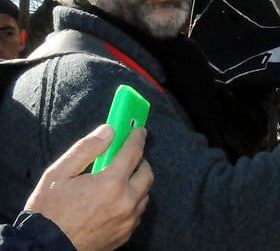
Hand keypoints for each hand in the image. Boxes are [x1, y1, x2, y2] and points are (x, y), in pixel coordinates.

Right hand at [25, 125, 153, 250]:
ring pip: (144, 195)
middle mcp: (125, 202)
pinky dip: (132, 202)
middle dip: (140, 162)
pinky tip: (115, 201)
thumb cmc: (48, 212)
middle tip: (127, 157)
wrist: (44, 248)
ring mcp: (127, 220)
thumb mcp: (58, 174)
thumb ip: (86, 149)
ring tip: (118, 180)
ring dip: (137, 183)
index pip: (133, 152)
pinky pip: (137, 213)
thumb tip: (108, 131)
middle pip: (146, 174)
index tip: (138, 130)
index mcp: (110, 184)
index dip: (136, 137)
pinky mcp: (125, 234)